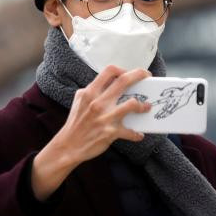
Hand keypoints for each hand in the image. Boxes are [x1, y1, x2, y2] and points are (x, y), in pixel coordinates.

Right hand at [31, 65, 151, 200]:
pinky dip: (136, 134)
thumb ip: (92, 90)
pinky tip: (138, 134)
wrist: (68, 146)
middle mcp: (98, 102)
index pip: (109, 71)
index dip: (122, 69)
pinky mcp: (110, 132)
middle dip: (139, 75)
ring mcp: (105, 117)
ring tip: (147, 107)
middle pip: (124, 81)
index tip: (129, 72)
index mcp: (90, 93)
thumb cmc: (75, 122)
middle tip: (147, 76)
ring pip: (132, 104)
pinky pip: (130, 131)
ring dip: (143, 105)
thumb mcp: (79, 100)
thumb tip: (108, 83)